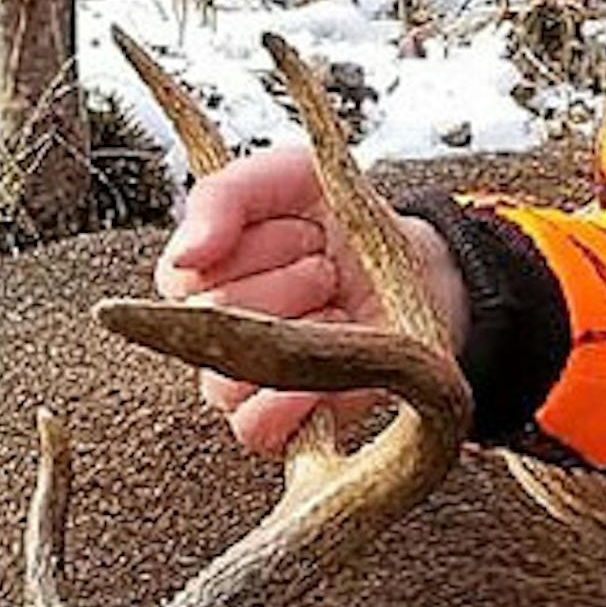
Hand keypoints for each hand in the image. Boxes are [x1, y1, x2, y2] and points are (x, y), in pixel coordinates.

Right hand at [153, 141, 470, 460]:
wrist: (420, 269)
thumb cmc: (344, 223)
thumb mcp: (289, 177)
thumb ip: (222, 198)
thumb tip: (186, 255)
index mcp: (201, 278)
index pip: (185, 276)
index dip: (254, 247)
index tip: (303, 229)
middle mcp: (214, 335)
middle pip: (214, 320)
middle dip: (289, 280)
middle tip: (326, 268)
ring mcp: (247, 384)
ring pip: (227, 376)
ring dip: (299, 330)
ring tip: (335, 307)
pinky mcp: (284, 426)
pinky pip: (254, 429)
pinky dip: (288, 399)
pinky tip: (327, 360)